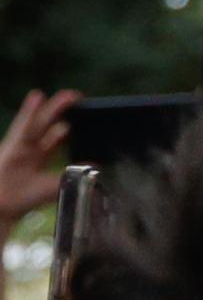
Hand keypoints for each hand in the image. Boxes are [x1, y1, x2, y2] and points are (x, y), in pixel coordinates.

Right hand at [0, 89, 77, 223]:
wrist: (5, 204)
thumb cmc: (26, 198)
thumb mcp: (57, 184)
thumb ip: (74, 174)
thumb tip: (96, 167)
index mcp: (40, 157)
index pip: (56, 138)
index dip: (66, 128)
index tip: (82, 117)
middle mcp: (31, 148)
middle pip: (50, 125)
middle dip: (64, 112)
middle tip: (79, 99)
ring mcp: (23, 144)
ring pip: (41, 122)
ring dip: (54, 107)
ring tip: (69, 95)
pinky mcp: (13, 142)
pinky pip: (24, 124)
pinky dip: (30, 110)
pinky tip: (37, 96)